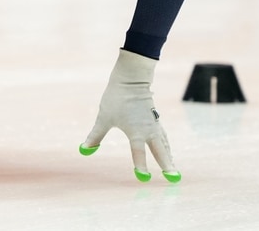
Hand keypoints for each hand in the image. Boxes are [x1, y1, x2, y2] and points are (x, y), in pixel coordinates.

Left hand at [79, 49, 180, 182]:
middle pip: (160, 151)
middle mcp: (148, 130)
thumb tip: (84, 149)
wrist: (131, 79)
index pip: (139, 154)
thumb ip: (95, 136)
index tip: (143, 179)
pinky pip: (163, 134)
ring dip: (168, 155)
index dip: (141, 167)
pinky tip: (166, 146)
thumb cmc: (116, 98)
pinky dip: (166, 143)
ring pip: (164, 143)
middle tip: (174, 178)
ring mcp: (153, 124)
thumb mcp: (103, 118)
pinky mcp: (154, 118)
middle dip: (167, 165)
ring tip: (172, 166)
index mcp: (136, 132)